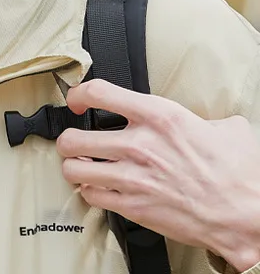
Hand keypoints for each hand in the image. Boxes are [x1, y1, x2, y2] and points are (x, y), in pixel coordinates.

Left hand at [57, 79, 259, 272]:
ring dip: (73, 166)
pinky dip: (90, 190)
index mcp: (159, 117)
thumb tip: (203, 118)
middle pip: (74, 136)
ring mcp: (133, 177)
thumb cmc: (239, 175)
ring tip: (80, 164)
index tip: (76, 99)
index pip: (99, 93)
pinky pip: (91, 195)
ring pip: (74, 168)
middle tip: (74, 139)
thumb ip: (201, 117)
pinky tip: (98, 187)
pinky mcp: (133, 207)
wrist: (248, 217)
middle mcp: (139, 144)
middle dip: (69, 138)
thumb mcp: (225, 128)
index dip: (78, 93)